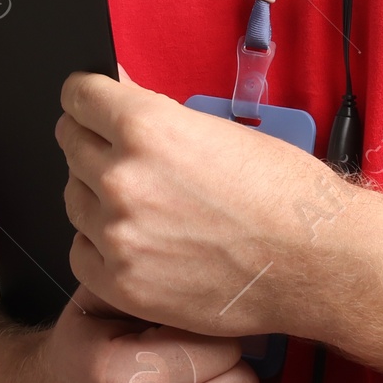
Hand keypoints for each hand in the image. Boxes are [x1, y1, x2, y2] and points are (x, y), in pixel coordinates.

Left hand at [56, 68, 355, 336]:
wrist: (313, 259)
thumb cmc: (281, 192)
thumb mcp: (218, 127)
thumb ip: (157, 117)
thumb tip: (119, 102)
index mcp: (146, 127)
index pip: (78, 98)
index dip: (87, 97)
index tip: (90, 104)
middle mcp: (122, 178)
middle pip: (70, 142)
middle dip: (91, 140)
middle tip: (119, 150)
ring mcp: (117, 235)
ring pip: (74, 197)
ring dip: (96, 192)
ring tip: (141, 199)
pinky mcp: (122, 284)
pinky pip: (81, 251)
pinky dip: (100, 243)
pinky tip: (135, 237)